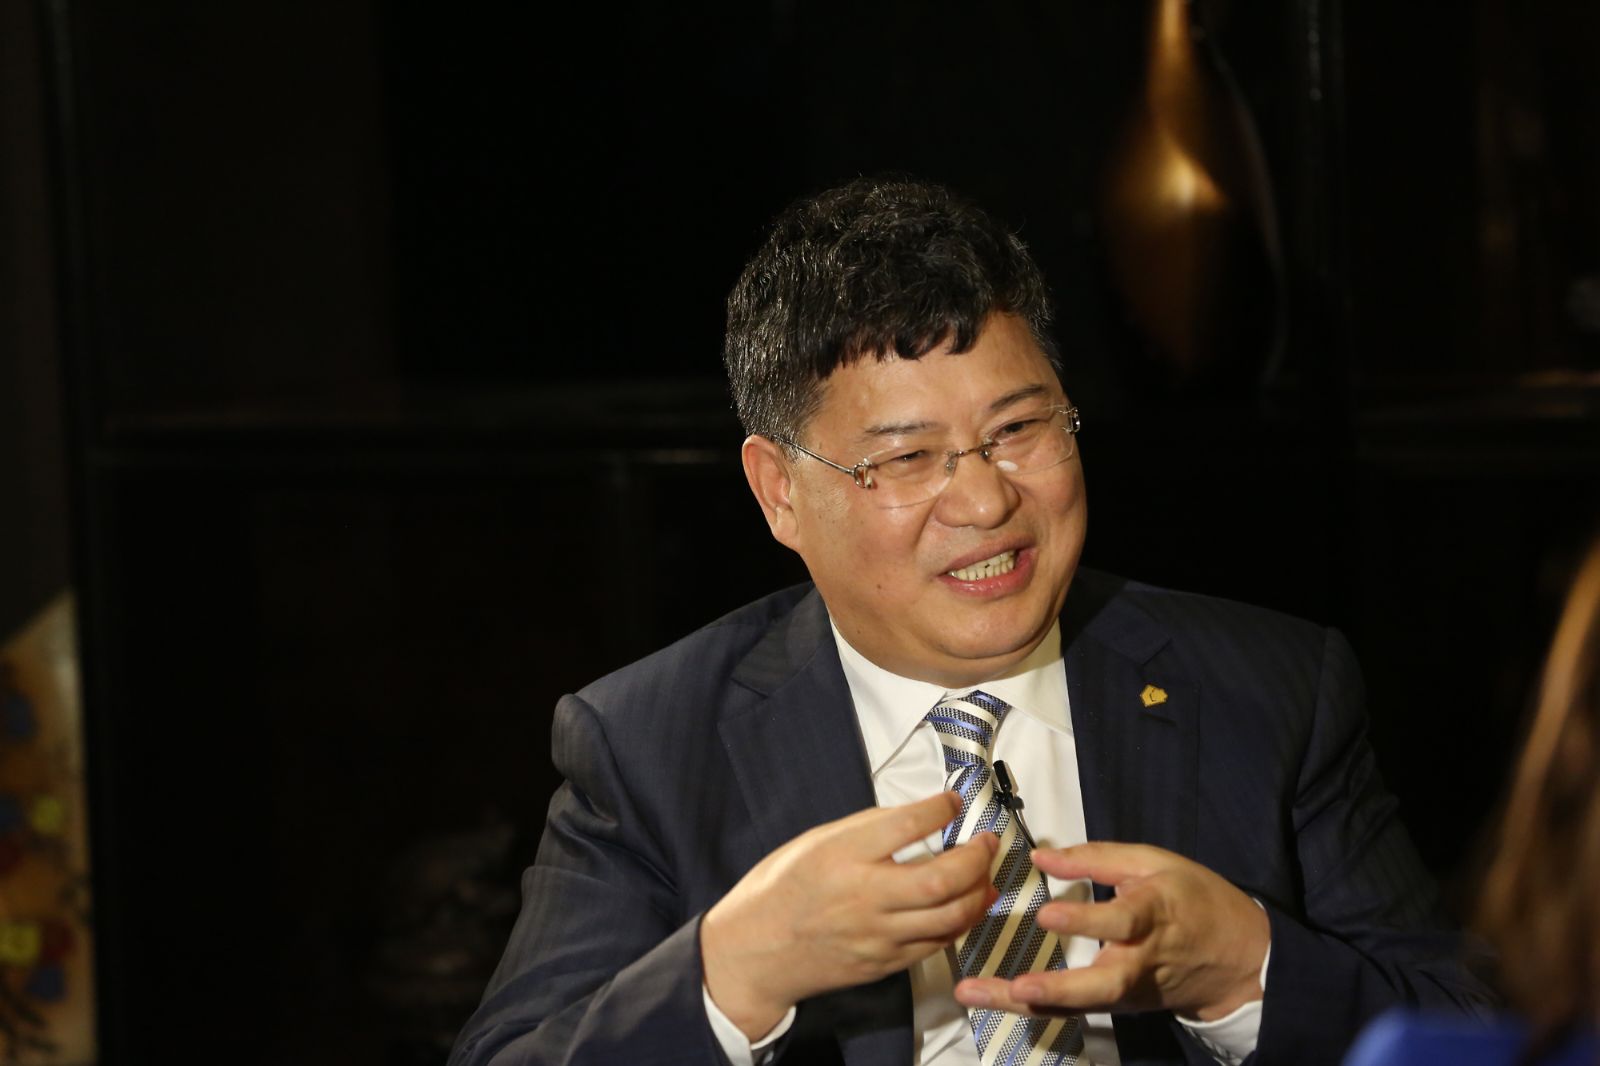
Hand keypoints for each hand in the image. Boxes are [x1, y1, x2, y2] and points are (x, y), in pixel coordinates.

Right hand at [701, 791, 998, 1038]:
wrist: (754, 952)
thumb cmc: (780, 890)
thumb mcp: (815, 841)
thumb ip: (866, 829)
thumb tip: (916, 816)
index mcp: (842, 856)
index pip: (906, 826)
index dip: (939, 808)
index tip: (953, 801)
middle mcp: (863, 897)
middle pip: (942, 879)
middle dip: (976, 857)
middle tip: (986, 842)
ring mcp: (876, 936)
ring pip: (949, 917)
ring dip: (978, 893)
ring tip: (985, 875)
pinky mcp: (883, 963)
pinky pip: (935, 944)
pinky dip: (958, 922)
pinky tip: (965, 906)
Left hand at [953, 842, 1268, 1021]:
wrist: (1237, 958)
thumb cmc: (1194, 899)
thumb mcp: (1155, 862)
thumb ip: (1097, 859)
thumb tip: (1041, 856)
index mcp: (1154, 914)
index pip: (1121, 921)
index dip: (1086, 921)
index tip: (1047, 914)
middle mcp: (1141, 961)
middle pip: (1103, 984)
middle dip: (1057, 989)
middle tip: (1017, 987)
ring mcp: (1131, 992)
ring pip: (1080, 1004)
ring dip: (1028, 1003)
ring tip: (976, 993)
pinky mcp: (1120, 1006)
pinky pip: (1074, 1009)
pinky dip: (1033, 1007)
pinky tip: (991, 999)